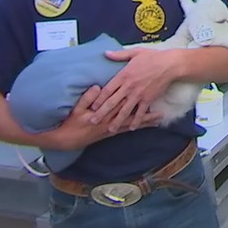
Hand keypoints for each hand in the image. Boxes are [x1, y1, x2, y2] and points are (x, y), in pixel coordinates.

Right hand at [45, 87, 165, 150]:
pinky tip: (146, 126)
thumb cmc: (71, 122)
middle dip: (146, 111)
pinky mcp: (111, 133)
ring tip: (159, 117)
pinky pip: (127, 129)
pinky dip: (138, 127)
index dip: (134, 97)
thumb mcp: (77, 108)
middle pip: (132, 113)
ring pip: (132, 123)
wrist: (67, 139)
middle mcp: (111, 121)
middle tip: (160, 108)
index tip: (146, 91)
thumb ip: (88, 97)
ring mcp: (112, 128)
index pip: (122, 103)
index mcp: (104, 113)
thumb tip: (98, 87)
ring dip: (146, 120)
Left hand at [91, 48, 181, 132]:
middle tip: (93, 121)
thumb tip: (106, 53)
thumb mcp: (134, 52)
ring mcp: (138, 94)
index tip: (91, 107)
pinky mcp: (148, 99)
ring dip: (117, 121)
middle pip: (112, 102)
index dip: (98, 99)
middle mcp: (129, 87)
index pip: (107, 90)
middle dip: (102, 113)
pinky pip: (141, 112)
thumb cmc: (152, 57)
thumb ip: (119, 55)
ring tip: (110, 130)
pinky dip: (136, 120)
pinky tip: (131, 127)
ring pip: (125, 110)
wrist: (169, 64)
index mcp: (123, 75)